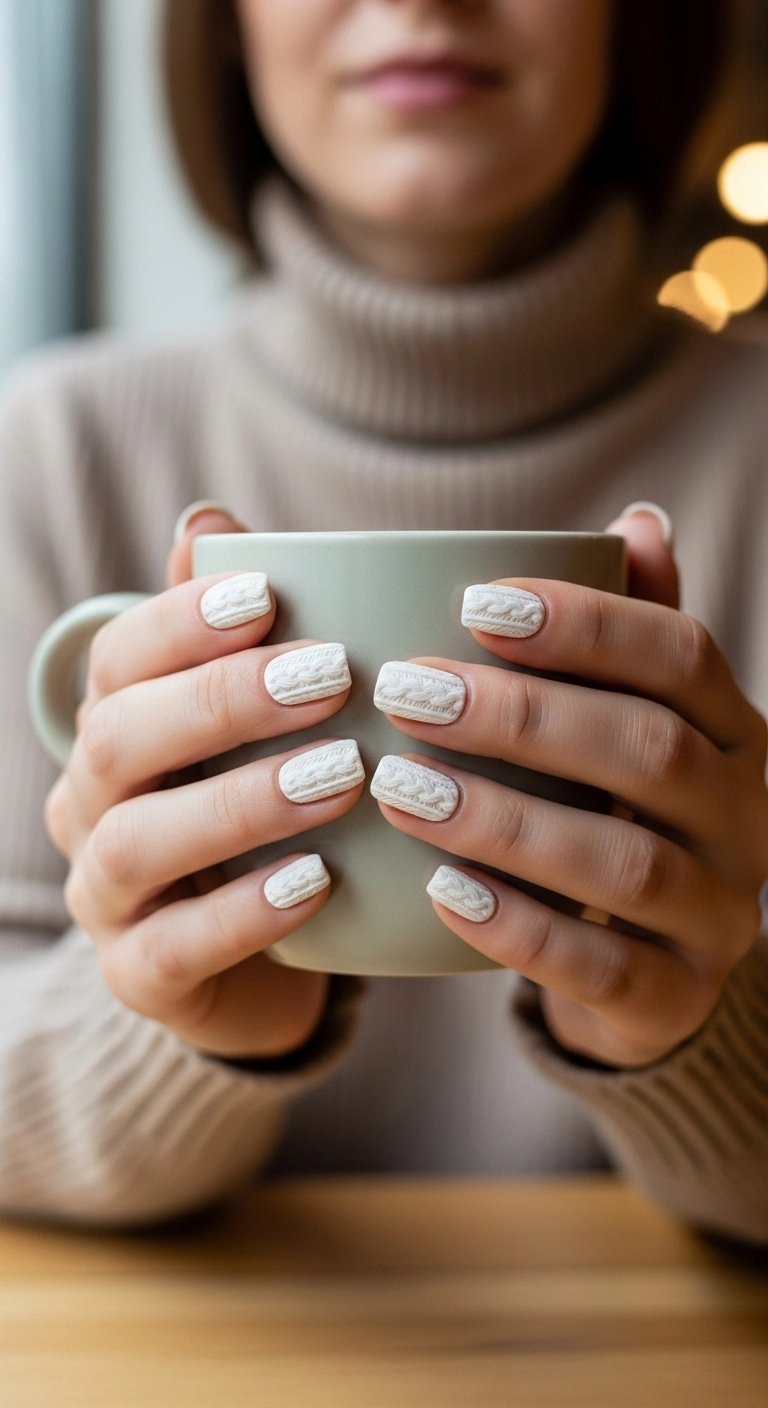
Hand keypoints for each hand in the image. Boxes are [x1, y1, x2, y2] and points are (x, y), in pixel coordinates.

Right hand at [44, 507, 362, 1057]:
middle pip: (120, 738)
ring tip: (344, 775)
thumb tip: (211, 519)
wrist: (257, 960)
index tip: (270, 595)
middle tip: (330, 675)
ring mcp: (106, 896)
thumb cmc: (262, 815)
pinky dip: (244, 913)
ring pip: (138, 842)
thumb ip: (235, 632)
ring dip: (242, 800)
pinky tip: (317, 882)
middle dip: (222, 700)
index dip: (183, 622)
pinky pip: (174, 948)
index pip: (118, 660)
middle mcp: (91, 805)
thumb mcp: (253, 725)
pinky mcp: (138, 976)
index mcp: (114, 728)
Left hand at [373, 512, 767, 1066]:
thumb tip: (637, 522)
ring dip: (505, 819)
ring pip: (625, 863)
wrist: (647, 965)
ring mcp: (720, 915)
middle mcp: (745, 817)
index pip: (682, 657)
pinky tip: (439, 891)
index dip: (585, 623)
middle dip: (523, 715)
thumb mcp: (627, 722)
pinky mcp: (677, 999)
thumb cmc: (611, 814)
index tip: (472, 603)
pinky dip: (519, 930)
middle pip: (649, 750)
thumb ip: (626, 635)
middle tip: (407, 690)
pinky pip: (604, 968)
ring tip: (399, 785)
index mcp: (733, 732)